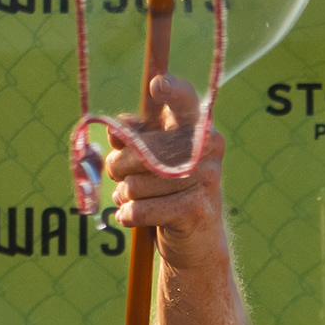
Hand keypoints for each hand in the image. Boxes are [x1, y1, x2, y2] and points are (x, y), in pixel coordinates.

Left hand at [84, 75, 226, 244]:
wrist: (197, 239)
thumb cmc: (168, 190)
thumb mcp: (149, 158)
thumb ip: (133, 138)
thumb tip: (116, 128)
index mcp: (197, 127)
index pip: (185, 100)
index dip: (171, 91)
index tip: (156, 85)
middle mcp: (208, 148)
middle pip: (143, 149)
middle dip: (118, 165)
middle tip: (116, 175)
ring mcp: (206, 178)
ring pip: (137, 183)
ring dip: (124, 194)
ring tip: (130, 198)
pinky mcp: (196, 209)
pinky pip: (142, 208)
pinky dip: (128, 214)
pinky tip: (130, 216)